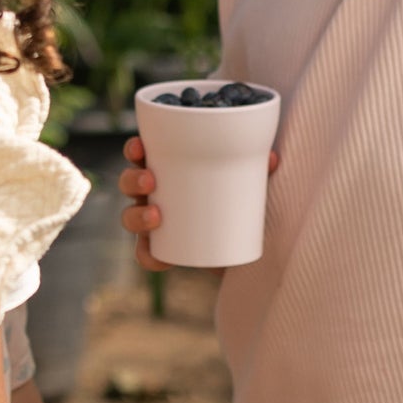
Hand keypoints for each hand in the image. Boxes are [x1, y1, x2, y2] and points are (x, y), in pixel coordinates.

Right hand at [120, 137, 279, 269]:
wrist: (249, 247)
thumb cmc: (243, 203)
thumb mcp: (251, 184)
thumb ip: (259, 171)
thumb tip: (272, 159)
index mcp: (168, 170)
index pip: (142, 155)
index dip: (134, 150)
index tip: (141, 145)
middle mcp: (155, 195)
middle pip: (129, 184)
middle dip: (132, 179)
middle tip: (151, 180)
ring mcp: (155, 224)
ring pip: (129, 217)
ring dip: (136, 215)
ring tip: (156, 215)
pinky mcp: (164, 250)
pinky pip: (146, 255)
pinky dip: (149, 256)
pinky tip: (161, 257)